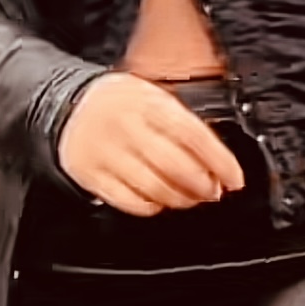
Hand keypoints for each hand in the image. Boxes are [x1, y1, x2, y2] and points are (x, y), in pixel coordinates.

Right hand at [57, 72, 244, 214]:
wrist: (69, 107)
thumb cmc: (121, 106)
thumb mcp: (155, 98)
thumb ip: (185, 125)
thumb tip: (219, 164)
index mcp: (148, 102)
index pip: (194, 135)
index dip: (220, 162)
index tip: (235, 179)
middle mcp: (126, 126)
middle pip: (175, 166)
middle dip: (202, 186)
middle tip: (212, 191)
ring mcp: (105, 152)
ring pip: (154, 188)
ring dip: (180, 199)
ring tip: (190, 198)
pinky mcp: (91, 175)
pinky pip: (130, 201)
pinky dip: (151, 206)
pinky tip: (159, 200)